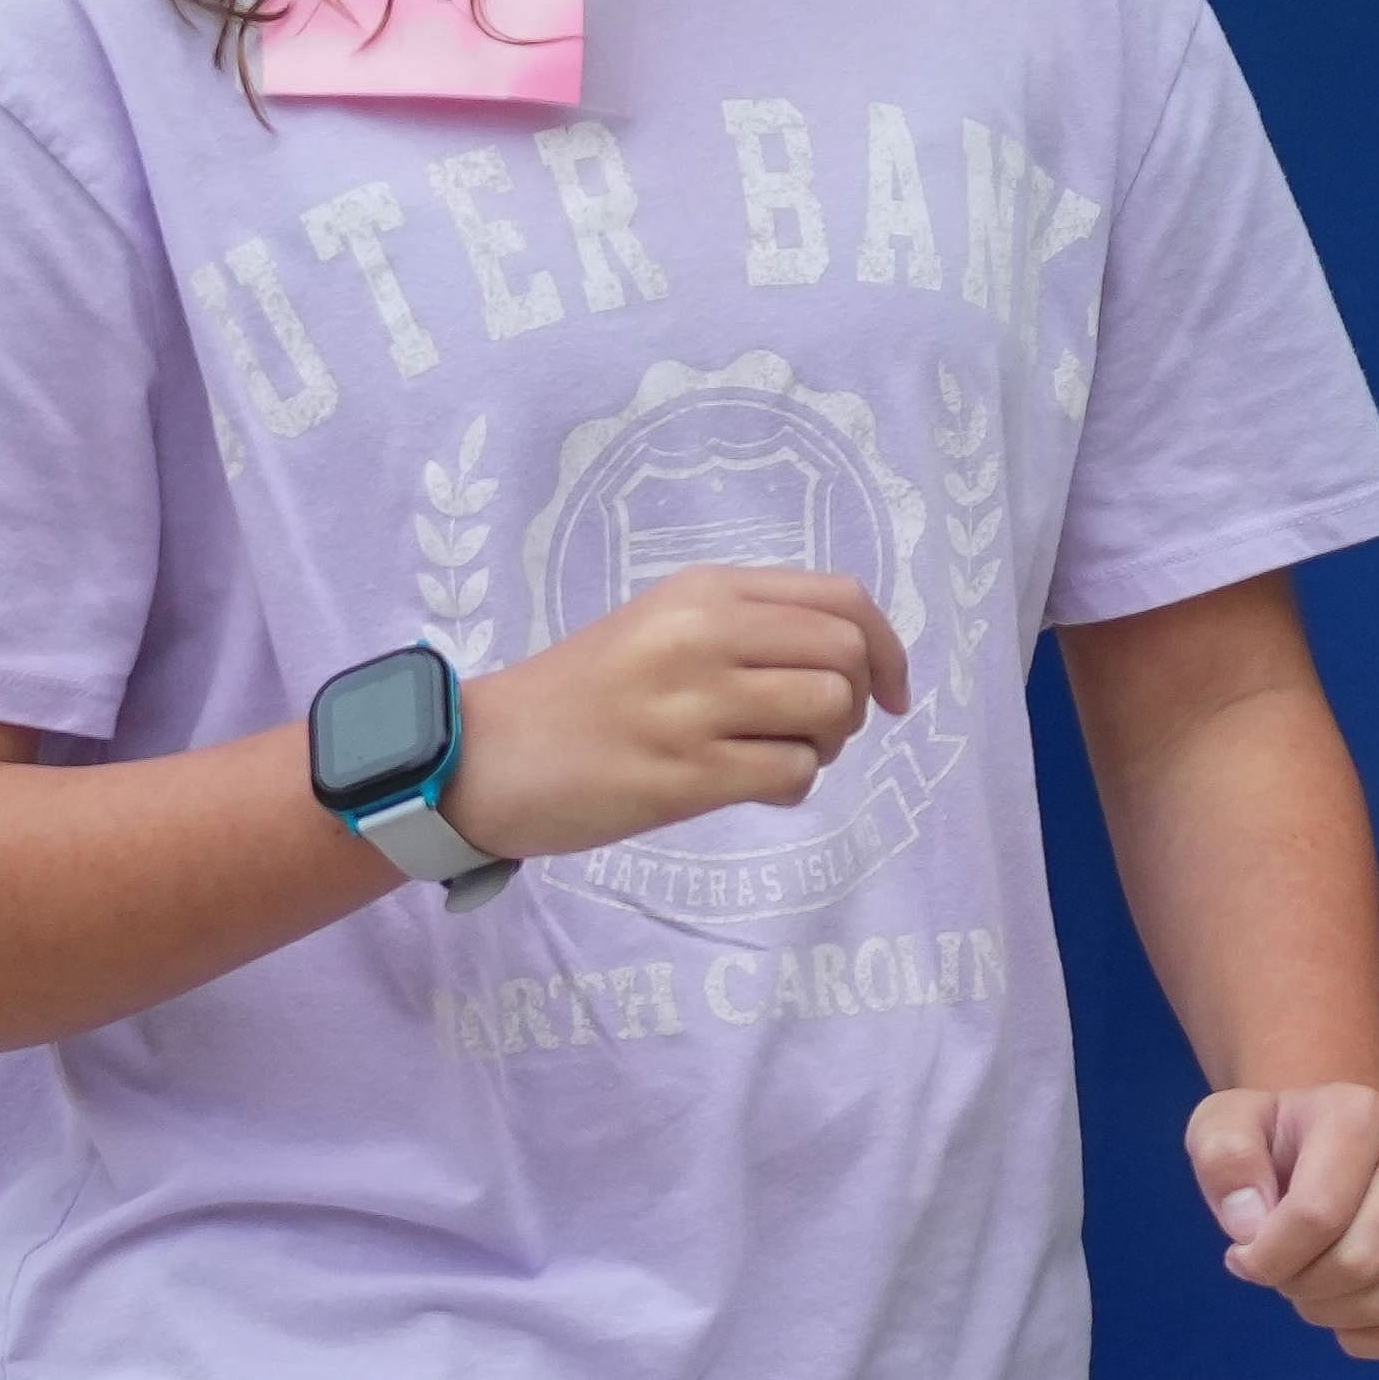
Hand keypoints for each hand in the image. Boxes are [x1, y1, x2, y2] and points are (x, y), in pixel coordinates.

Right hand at [443, 566, 904, 866]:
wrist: (487, 754)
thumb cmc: (585, 693)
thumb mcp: (664, 625)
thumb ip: (750, 626)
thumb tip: (855, 656)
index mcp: (705, 591)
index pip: (842, 599)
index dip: (887, 648)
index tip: (891, 693)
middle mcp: (703, 635)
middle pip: (848, 655)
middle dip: (859, 703)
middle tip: (818, 732)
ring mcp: (693, 704)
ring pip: (830, 713)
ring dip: (825, 748)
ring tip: (778, 757)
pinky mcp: (683, 774)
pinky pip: (791, 776)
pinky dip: (789, 788)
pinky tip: (750, 788)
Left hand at [1187, 1083, 1378, 1360]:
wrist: (1333, 1140)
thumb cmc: (1275, 1142)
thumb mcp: (1222, 1129)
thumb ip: (1223, 1160)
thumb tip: (1251, 1223)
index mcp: (1360, 1112)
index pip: (1317, 1215)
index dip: (1266, 1258)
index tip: (1242, 1256)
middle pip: (1358, 1263)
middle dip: (1300, 1287)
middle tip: (1283, 1271)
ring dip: (1331, 1314)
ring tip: (1313, 1284)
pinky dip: (1374, 1342)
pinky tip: (1348, 1320)